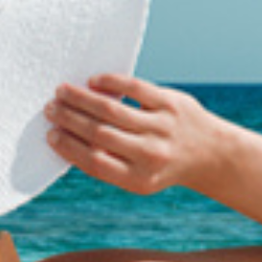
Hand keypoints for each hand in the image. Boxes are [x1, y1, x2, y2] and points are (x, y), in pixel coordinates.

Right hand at [44, 75, 220, 194]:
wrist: (211, 154)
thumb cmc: (163, 164)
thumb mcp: (139, 176)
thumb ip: (109, 162)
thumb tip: (67, 136)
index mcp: (139, 179)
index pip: (93, 161)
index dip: (68, 146)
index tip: (51, 133)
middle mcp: (151, 155)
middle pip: (98, 133)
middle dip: (68, 119)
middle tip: (51, 108)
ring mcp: (162, 127)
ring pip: (111, 109)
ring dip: (81, 98)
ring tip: (63, 92)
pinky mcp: (172, 103)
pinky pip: (134, 88)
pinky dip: (110, 82)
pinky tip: (95, 82)